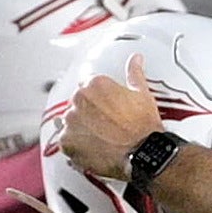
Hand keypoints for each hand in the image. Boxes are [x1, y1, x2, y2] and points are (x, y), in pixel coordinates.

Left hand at [59, 56, 161, 181]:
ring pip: (71, 122)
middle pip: (78, 103)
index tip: (108, 108)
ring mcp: (71, 121)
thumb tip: (136, 59)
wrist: (144, 153)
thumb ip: (134, 73)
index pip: (88, 86)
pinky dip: (77, 145)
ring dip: (82, 128)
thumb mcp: (144, 95)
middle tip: (108, 124)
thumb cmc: (144, 126)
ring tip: (102, 138)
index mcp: (95, 85)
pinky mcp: (67, 141)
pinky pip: (67, 141)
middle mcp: (79, 99)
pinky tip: (95, 147)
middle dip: (90, 113)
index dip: (100, 99)